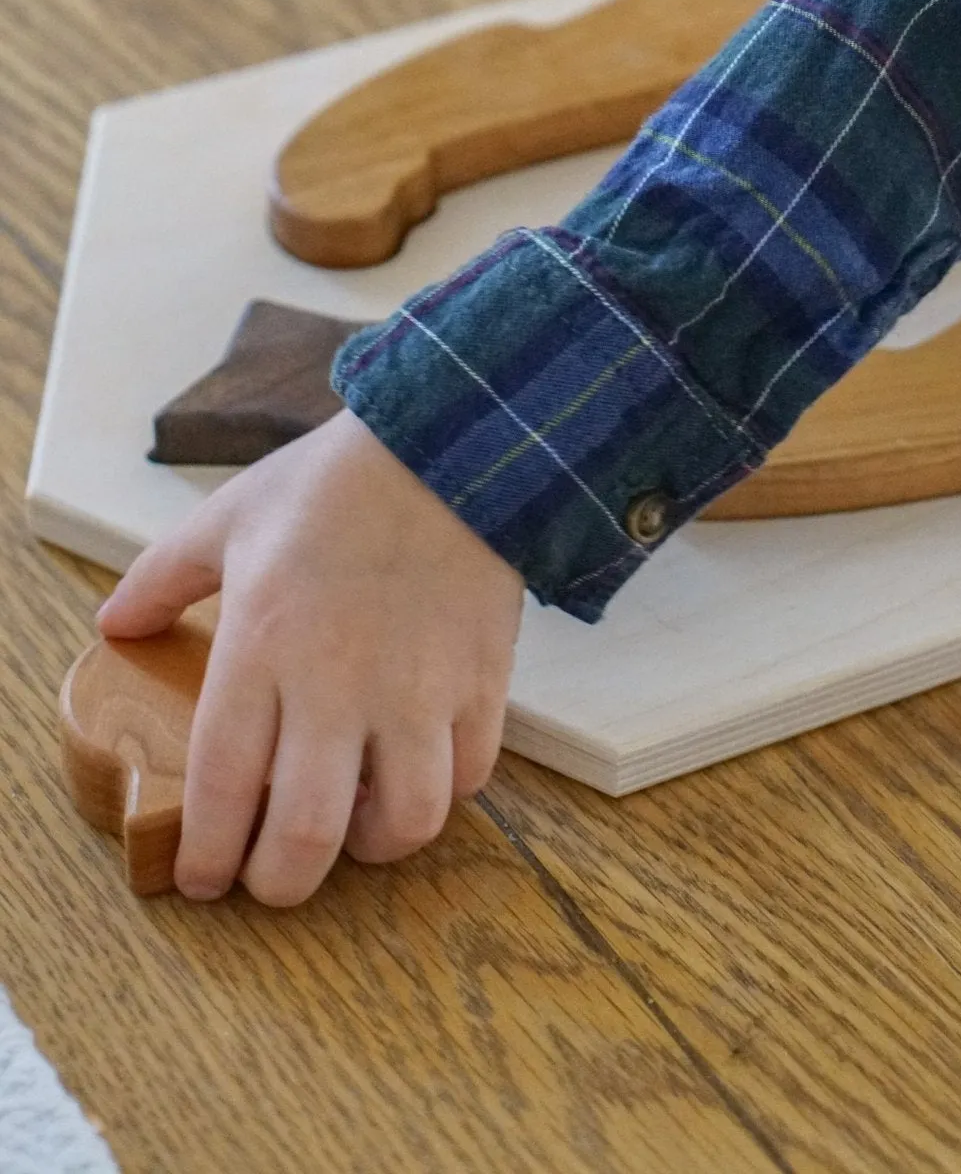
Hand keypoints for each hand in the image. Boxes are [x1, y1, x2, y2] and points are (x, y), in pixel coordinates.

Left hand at [97, 411, 524, 906]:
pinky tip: (418, 771)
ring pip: (401, 823)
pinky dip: (442, 791)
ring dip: (371, 845)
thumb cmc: (334, 482)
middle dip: (282, 883)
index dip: (209, 856)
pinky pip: (468, 775)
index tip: (203, 878)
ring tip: (354, 828)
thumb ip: (161, 579)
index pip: (224, 790)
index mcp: (263, 648)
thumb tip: (113, 625)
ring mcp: (417, 689)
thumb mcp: (228, 517)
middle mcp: (338, 685)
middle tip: (273, 878)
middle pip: (307, 837)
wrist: (446, 444)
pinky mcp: (480, 680)